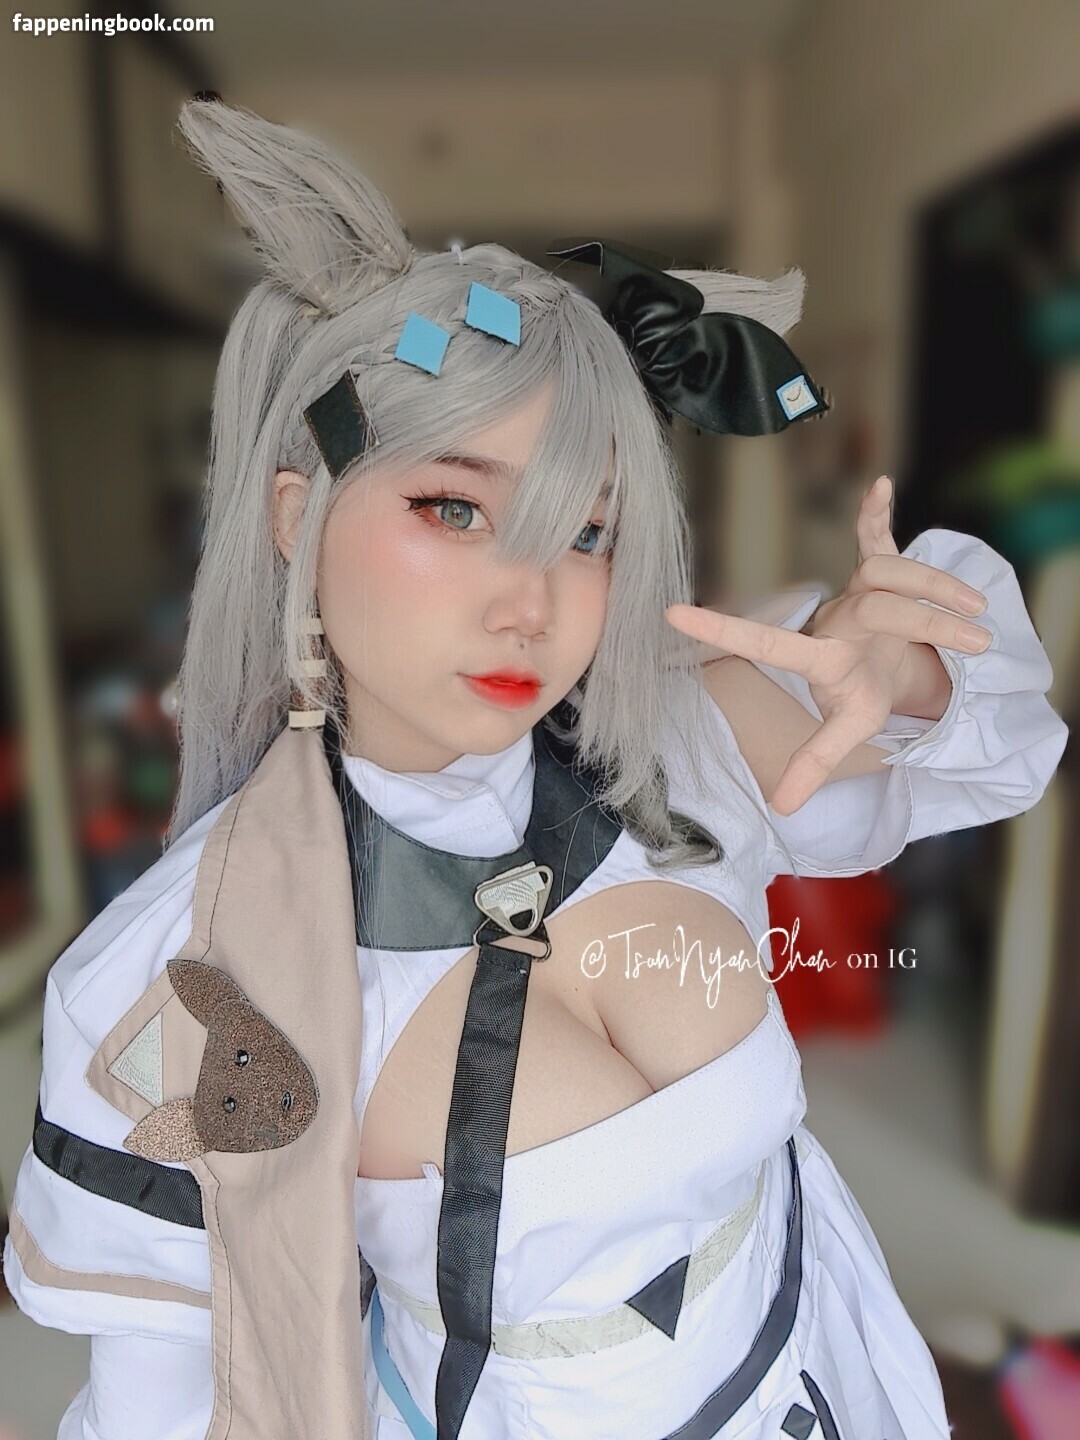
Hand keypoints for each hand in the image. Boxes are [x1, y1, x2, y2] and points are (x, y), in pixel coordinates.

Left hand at [665, 475, 991, 814]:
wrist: (889, 662)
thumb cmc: (862, 692)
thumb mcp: (847, 730)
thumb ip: (815, 762)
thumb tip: (781, 809)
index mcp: (820, 656)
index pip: (766, 642)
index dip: (721, 631)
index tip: (671, 615)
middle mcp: (836, 616)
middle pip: (878, 605)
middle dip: (930, 621)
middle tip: (980, 644)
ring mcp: (858, 590)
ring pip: (893, 571)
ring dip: (939, 588)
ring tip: (979, 618)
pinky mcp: (880, 568)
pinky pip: (877, 535)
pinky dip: (877, 512)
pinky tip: (880, 484)